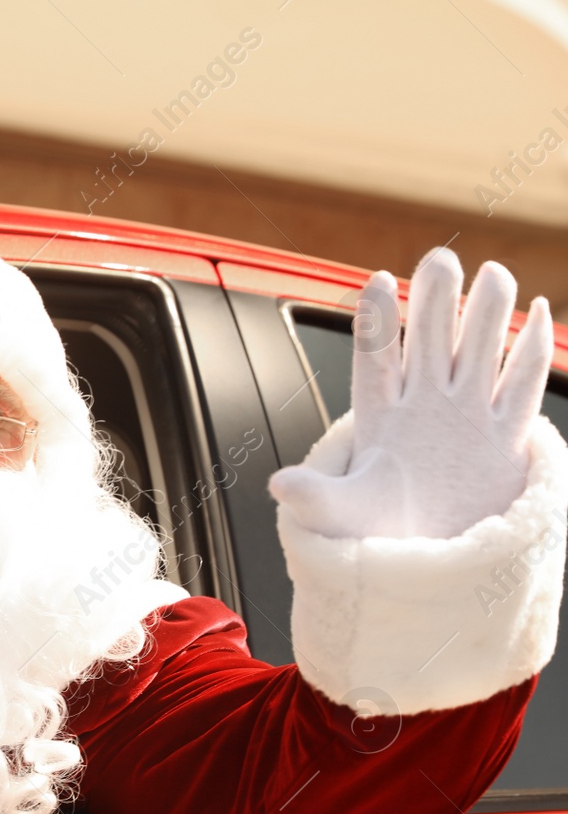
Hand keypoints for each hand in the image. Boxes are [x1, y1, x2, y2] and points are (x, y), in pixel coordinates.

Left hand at [270, 248, 554, 539]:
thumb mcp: (341, 514)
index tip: (377, 281)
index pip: (375, 358)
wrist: (425, 554)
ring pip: (477, 350)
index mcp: (379, 416)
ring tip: (493, 275)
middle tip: (441, 259)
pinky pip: (520, 384)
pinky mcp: (503, 435)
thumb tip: (279, 485)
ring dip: (486, 313)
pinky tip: (534, 312)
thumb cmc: (377, 529)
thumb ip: (314, 496)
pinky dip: (528, 351)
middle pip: (428, 339)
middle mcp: (423, 404)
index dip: (377, 321)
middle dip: (435, 299)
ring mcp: (465, 414)